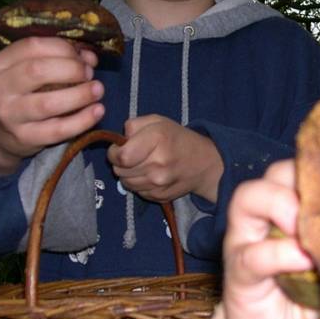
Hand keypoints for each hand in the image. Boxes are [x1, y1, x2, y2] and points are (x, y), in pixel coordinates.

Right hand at [0, 37, 104, 174]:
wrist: (4, 132)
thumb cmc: (29, 92)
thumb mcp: (37, 70)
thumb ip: (64, 58)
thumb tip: (89, 58)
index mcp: (3, 62)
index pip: (32, 46)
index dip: (63, 48)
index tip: (82, 56)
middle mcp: (1, 87)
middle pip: (37, 71)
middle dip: (71, 69)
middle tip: (90, 74)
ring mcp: (10, 114)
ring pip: (47, 103)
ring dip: (79, 95)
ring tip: (98, 90)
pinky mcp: (25, 137)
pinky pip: (57, 130)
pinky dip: (82, 120)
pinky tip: (98, 110)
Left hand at [107, 115, 223, 202]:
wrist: (205, 163)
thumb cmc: (177, 138)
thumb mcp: (157, 121)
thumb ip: (133, 125)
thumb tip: (119, 141)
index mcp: (157, 139)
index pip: (120, 156)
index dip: (114, 153)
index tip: (120, 149)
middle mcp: (159, 163)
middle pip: (120, 171)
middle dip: (121, 163)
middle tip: (134, 156)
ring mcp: (160, 183)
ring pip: (126, 183)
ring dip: (129, 175)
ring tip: (143, 165)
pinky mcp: (161, 196)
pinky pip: (137, 192)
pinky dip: (140, 184)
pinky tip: (151, 176)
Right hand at [221, 160, 319, 318]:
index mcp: (294, 208)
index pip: (302, 166)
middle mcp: (266, 217)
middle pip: (275, 172)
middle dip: (301, 178)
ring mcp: (247, 242)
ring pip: (248, 198)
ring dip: (281, 204)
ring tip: (308, 228)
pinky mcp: (239, 275)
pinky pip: (253, 254)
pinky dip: (280, 254)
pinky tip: (305, 262)